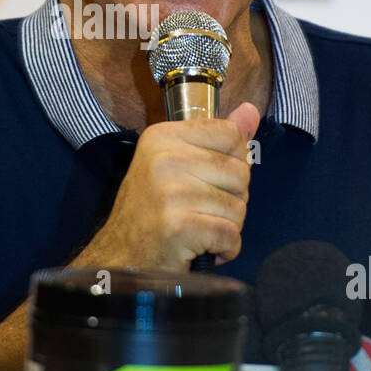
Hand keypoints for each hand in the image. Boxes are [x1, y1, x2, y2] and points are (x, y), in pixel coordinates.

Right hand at [79, 102, 259, 271]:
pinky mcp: (179, 226)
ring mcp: (171, 192)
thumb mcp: (177, 165)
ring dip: (226, 227)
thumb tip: (250, 110)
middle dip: (230, 200)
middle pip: (240, 172)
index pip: (231, 134)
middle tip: (198, 212)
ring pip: (239, 206)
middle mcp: (165, 159)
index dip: (231, 163)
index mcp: (163, 136)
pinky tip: (200, 249)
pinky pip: (231, 235)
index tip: (206, 181)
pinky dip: (224, 249)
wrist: (120, 260)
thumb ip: (217, 138)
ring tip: (196, 230)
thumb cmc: (151, 213)